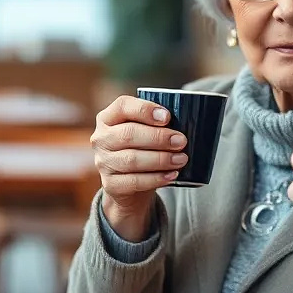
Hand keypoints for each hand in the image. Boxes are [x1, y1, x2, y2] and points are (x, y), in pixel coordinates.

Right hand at [92, 97, 188, 240]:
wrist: (129, 186)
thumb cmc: (142, 149)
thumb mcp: (144, 131)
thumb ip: (158, 123)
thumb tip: (192, 118)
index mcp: (108, 118)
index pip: (122, 106)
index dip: (145, 110)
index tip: (168, 117)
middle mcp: (101, 138)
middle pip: (128, 134)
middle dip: (158, 137)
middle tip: (181, 141)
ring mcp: (103, 163)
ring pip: (131, 160)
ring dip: (160, 159)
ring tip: (182, 159)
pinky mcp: (110, 185)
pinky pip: (134, 181)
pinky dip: (156, 178)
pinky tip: (172, 175)